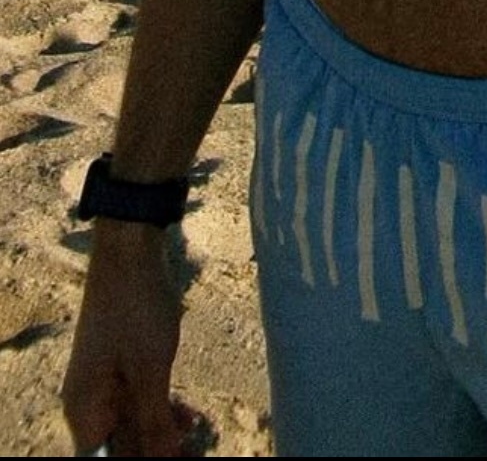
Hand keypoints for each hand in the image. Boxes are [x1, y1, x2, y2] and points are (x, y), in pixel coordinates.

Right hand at [62, 224, 186, 457]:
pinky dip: (160, 411)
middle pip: (120, 446)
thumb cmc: (136, 308)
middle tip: (195, 451)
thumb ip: (154, 423)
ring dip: (162, 435)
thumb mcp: (150, 371)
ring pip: (131, 425)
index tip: (179, 460)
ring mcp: (102, 382)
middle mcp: (87, 402)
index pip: (107, 460)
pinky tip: (188, 415)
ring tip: (197, 436)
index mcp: (85, 410)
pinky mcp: (118, 364)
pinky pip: (136, 401)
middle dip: (156, 452)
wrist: (128, 250)